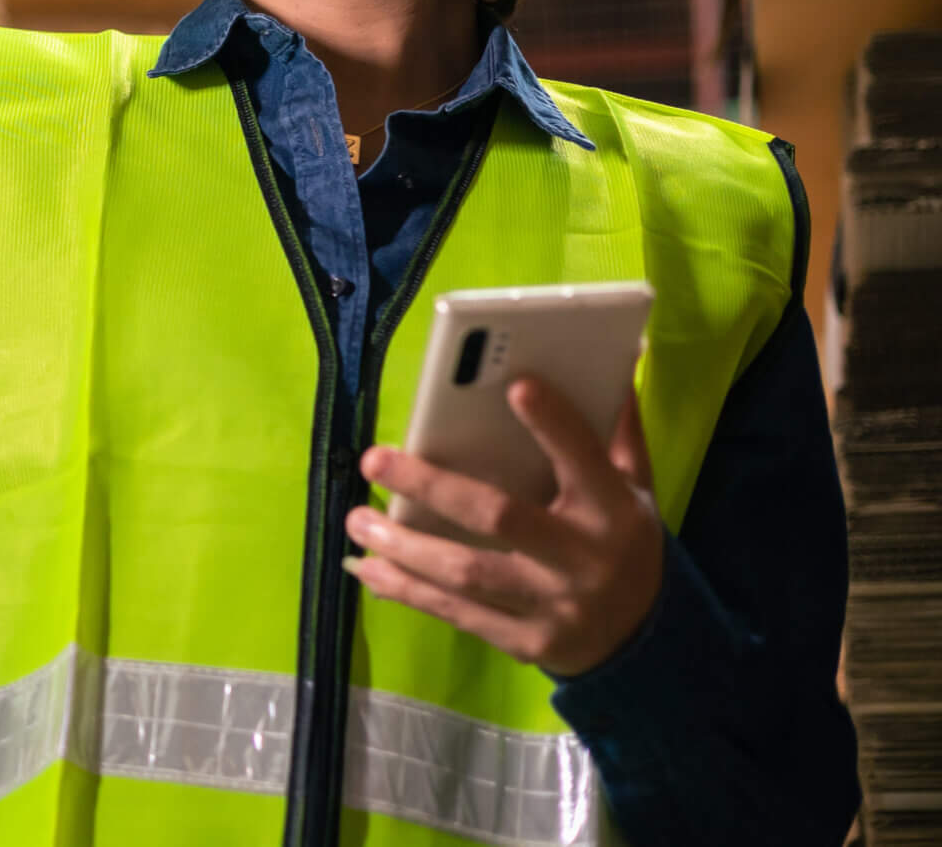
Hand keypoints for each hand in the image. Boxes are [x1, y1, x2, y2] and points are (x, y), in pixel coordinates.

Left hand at [344, 379, 663, 677]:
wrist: (645, 640)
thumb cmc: (624, 543)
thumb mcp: (637, 490)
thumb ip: (616, 433)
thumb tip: (618, 359)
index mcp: (612, 510)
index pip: (583, 459)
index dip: (553, 425)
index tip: (515, 385)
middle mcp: (582, 559)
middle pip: (500, 517)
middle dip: (432, 486)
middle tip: (373, 459)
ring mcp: (553, 606)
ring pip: (467, 573)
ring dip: (403, 546)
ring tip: (356, 518)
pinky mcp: (527, 643)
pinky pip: (458, 614)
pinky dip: (408, 590)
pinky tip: (367, 568)